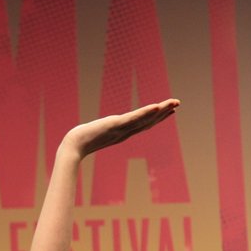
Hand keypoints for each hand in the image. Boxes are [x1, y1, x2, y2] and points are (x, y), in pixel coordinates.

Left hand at [61, 98, 179, 158]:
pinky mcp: (115, 125)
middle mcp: (125, 132)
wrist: (73, 146)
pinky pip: (133, 118)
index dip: (157, 118)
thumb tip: (98, 130)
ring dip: (160, 111)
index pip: (143, 124)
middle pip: (148, 122)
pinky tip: (156, 106)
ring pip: (144, 119)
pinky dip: (144, 113)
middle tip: (178, 104)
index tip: (169, 110)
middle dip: (164, 113)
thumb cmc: (80, 141)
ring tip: (173, 103)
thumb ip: (99, 132)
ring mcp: (121, 129)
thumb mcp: (94, 134)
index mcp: (122, 133)